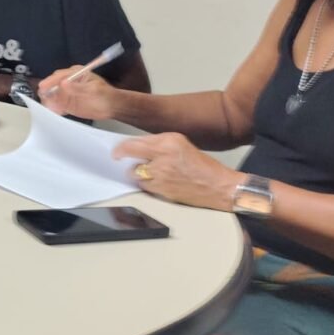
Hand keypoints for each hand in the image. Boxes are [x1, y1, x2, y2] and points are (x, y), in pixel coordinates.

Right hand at [37, 66, 116, 118]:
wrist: (112, 107)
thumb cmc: (105, 95)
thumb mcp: (93, 90)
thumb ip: (78, 88)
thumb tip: (64, 83)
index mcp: (75, 73)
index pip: (59, 76)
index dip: (50, 81)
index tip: (43, 86)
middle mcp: (68, 82)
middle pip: (52, 85)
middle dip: (47, 92)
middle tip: (44, 99)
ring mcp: (66, 93)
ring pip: (52, 96)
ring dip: (49, 102)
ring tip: (50, 107)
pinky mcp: (66, 104)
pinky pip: (57, 106)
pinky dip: (54, 109)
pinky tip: (55, 111)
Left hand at [112, 134, 241, 211]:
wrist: (218, 186)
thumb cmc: (202, 165)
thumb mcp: (180, 142)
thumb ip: (158, 142)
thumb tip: (138, 145)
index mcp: (168, 143)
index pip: (134, 144)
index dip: (120, 149)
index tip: (116, 152)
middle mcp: (162, 159)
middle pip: (132, 161)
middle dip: (132, 162)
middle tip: (139, 162)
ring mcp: (161, 177)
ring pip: (135, 175)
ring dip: (139, 173)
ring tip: (153, 172)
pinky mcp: (161, 192)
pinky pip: (144, 186)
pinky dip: (147, 184)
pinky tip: (159, 181)